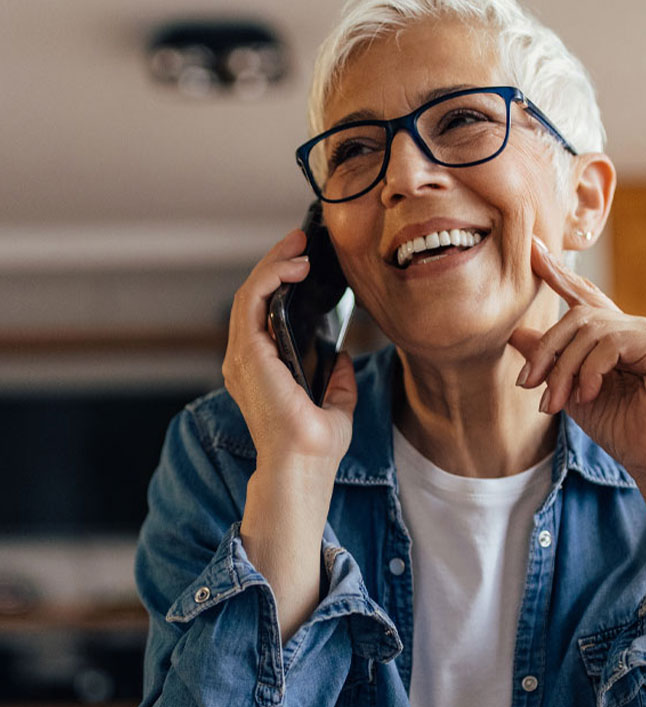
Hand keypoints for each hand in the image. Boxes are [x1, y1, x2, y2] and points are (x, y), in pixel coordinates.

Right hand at [222, 228, 355, 468]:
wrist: (303, 466)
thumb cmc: (314, 448)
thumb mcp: (335, 406)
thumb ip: (336, 381)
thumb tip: (342, 357)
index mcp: (261, 371)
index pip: (263, 315)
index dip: (279, 283)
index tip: (303, 261)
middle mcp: (245, 361)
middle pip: (253, 297)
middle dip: (275, 263)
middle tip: (301, 240)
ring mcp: (242, 357)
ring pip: (250, 293)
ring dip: (273, 264)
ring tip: (299, 245)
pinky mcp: (248, 353)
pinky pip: (253, 302)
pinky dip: (270, 277)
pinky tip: (294, 266)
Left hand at [509, 237, 645, 482]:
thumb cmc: (622, 430)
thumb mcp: (573, 392)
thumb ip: (550, 361)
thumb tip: (515, 333)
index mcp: (622, 336)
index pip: (587, 297)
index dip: (560, 274)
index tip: (533, 250)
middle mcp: (642, 327)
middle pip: (580, 314)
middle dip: (548, 349)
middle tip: (528, 384)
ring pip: (591, 328)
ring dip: (564, 367)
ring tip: (557, 402)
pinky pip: (612, 341)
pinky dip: (590, 370)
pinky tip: (588, 395)